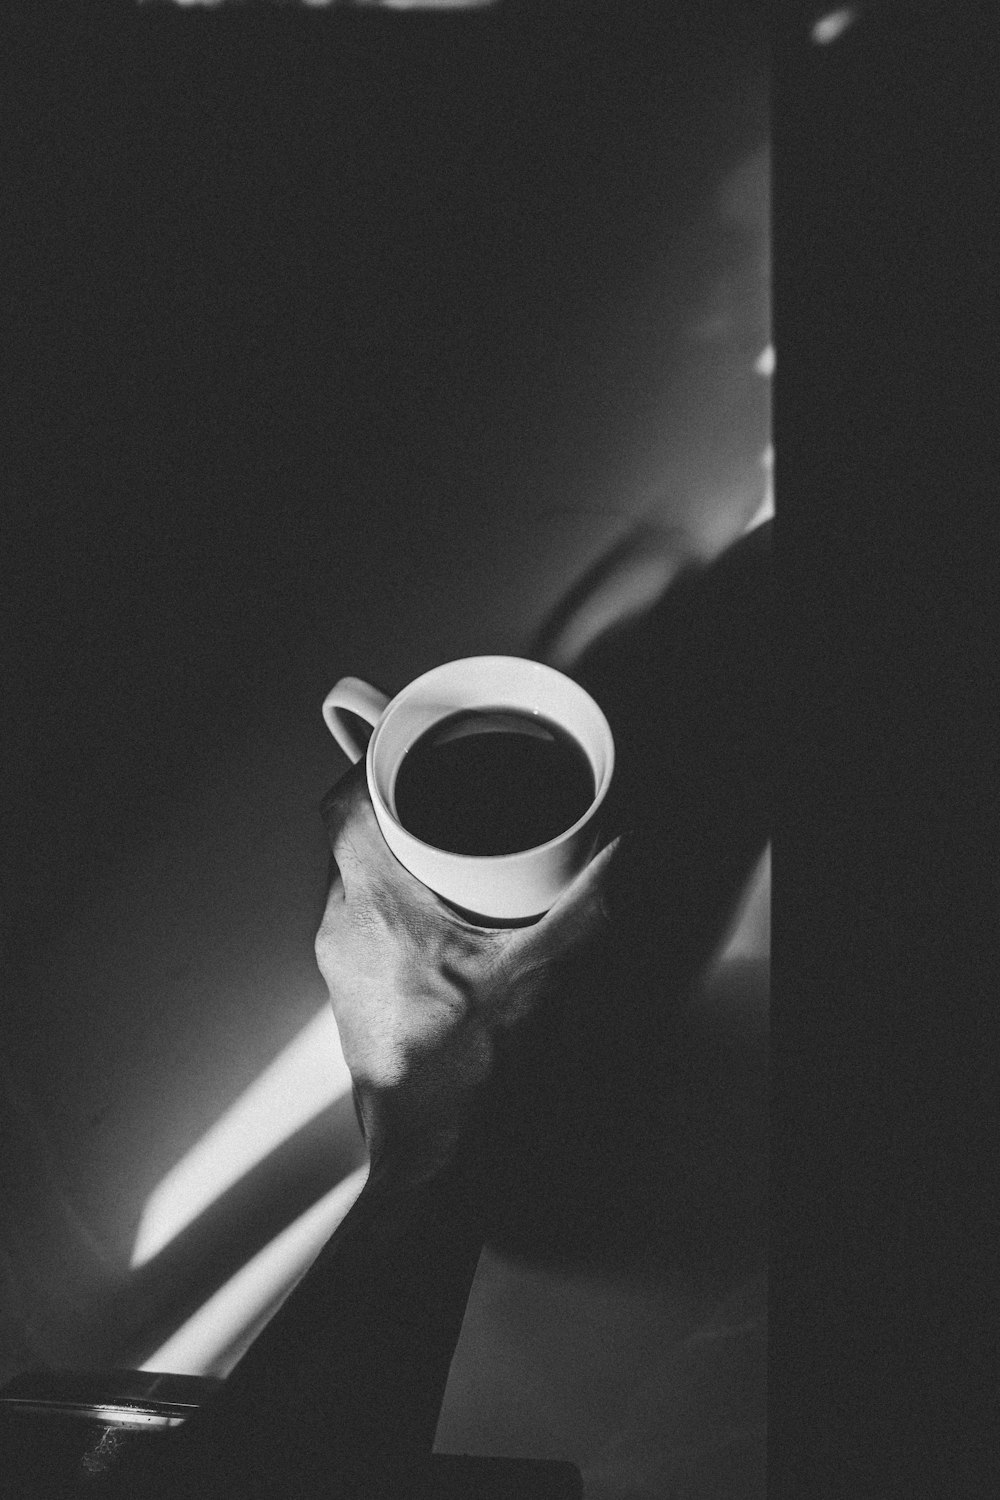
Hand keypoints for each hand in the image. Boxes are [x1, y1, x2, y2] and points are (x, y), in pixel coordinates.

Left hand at [315, 763, 619, 1190]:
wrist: (437, 1163)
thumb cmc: (472, 1075)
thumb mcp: (545, 976)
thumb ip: (586, 904)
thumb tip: (617, 851)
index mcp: (376, 911)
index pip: (342, 807)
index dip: (370, 765)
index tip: (406, 748)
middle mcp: (344, 933)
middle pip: (353, 840)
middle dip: (400, 810)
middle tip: (448, 795)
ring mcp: (343, 970)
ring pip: (359, 885)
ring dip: (401, 862)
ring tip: (456, 854)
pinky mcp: (356, 1000)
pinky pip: (368, 927)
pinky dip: (402, 908)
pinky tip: (452, 924)